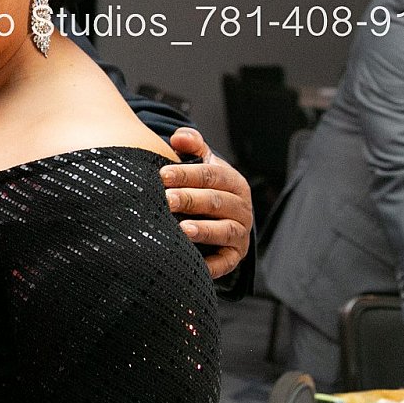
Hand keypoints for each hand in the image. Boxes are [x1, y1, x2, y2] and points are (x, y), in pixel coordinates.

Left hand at [161, 127, 252, 278]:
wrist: (221, 215)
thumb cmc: (204, 186)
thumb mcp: (202, 164)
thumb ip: (192, 147)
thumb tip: (179, 137)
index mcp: (232, 181)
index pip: (211, 175)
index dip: (187, 174)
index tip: (162, 175)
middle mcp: (241, 207)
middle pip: (217, 202)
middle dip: (190, 200)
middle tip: (166, 200)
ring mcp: (240, 232)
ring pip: (225, 230)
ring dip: (205, 230)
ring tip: (183, 230)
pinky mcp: (235, 255)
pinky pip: (227, 262)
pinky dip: (213, 265)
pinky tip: (196, 264)